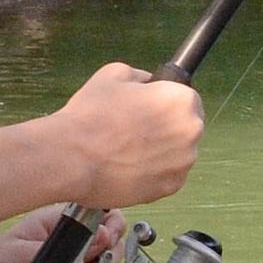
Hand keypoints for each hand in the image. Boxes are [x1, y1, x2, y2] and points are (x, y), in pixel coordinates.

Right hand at [49, 61, 201, 208]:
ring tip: (128, 150)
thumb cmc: (90, 115)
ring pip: (178, 153)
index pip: (187, 99)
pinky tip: (129, 166)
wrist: (71, 158)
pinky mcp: (170, 187)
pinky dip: (153, 172)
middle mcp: (191, 132)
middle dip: (166, 128)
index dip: (165, 103)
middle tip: (135, 130)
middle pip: (186, 127)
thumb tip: (149, 82)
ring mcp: (183, 163)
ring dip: (161, 151)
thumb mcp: (114, 75)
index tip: (150, 109)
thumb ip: (141, 76)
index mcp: (182, 101)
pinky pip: (168, 175)